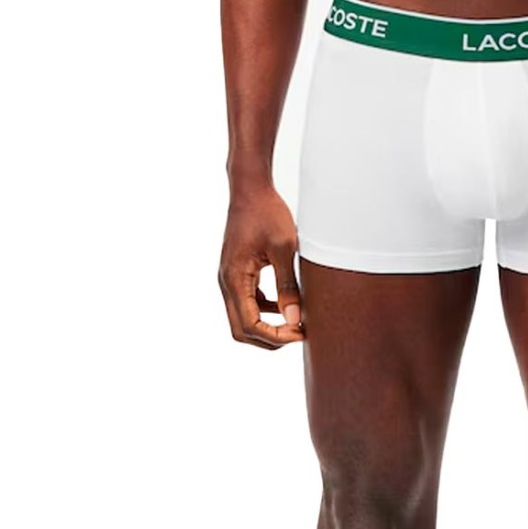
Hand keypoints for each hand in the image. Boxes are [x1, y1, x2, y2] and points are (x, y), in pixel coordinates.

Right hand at [218, 186, 305, 347]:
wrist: (250, 189)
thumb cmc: (267, 213)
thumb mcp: (284, 249)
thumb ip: (288, 287)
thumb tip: (295, 320)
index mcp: (234, 279)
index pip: (250, 326)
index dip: (276, 336)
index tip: (301, 333)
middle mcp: (226, 283)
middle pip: (242, 331)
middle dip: (270, 339)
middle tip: (298, 333)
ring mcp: (229, 279)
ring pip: (243, 320)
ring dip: (268, 327)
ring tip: (296, 322)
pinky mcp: (237, 274)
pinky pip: (248, 304)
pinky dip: (265, 312)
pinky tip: (286, 304)